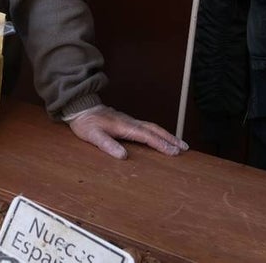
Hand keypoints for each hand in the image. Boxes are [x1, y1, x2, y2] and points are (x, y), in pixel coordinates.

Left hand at [67, 105, 188, 158]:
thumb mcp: (93, 136)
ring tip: (179, 144)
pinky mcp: (127, 122)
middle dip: (170, 139)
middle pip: (155, 129)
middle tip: (185, 148)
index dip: (161, 144)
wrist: (81, 108)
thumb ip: (108, 145)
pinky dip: (158, 133)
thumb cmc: (86, 123)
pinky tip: (160, 138)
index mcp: (125, 126)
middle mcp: (130, 122)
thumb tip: (123, 156)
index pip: (147, 136)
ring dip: (167, 135)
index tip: (174, 152)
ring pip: (153, 127)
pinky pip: (147, 127)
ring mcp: (130, 121)